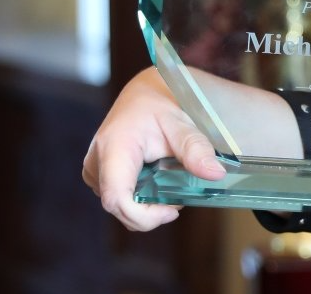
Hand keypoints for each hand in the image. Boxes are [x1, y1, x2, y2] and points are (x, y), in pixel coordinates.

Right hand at [82, 67, 225, 230]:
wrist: (144, 94)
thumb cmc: (161, 105)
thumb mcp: (183, 122)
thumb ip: (196, 148)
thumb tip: (216, 174)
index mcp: (114, 147)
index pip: (116, 198)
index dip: (143, 215)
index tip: (172, 211)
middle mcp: (96, 163)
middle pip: (119, 207)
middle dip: (151, 211)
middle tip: (179, 196)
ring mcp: (95, 171)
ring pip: (119, 206)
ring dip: (146, 205)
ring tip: (169, 181)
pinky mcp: (98, 176)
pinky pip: (119, 198)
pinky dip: (140, 198)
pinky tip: (157, 182)